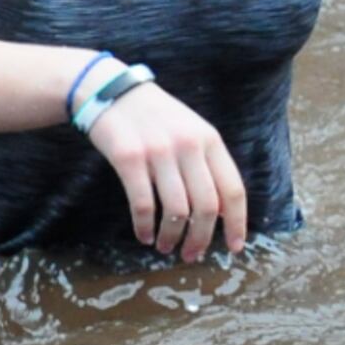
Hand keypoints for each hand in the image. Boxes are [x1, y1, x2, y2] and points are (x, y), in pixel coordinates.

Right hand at [86, 80, 249, 260]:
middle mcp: (187, 145)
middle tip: (191, 255)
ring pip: (176, 210)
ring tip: (165, 247)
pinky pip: (143, 204)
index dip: (237, 224)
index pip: (233, 190)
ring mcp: (157, 151)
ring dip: (172, 237)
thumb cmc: (154, 116)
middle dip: (201, 239)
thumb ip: (208, 164)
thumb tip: (224, 212)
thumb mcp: (190, 130)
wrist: (108, 89)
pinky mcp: (128, 157)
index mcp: (209, 139)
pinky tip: (143, 235)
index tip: (233, 248)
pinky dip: (145, 226)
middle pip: (206, 206)